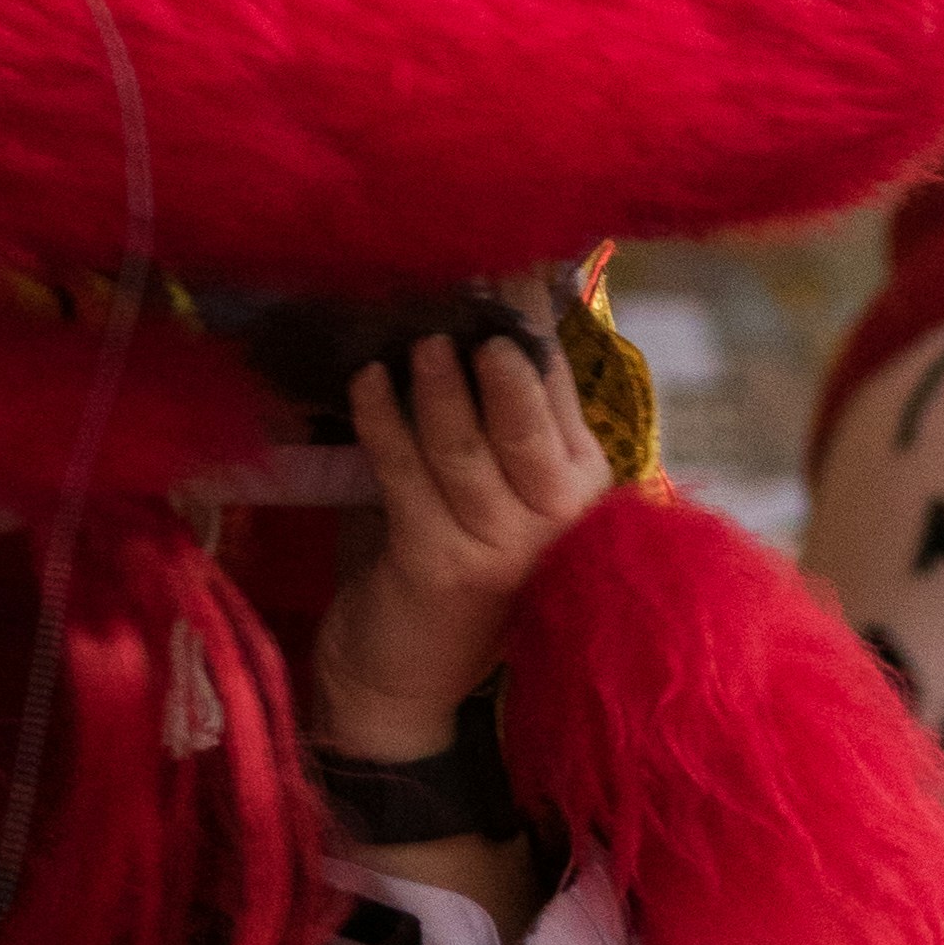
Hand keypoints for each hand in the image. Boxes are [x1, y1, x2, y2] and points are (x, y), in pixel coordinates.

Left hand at [311, 315, 611, 766]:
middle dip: (502, 358)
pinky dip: (383, 422)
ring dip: (436, 384)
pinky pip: (406, 474)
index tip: (512, 264)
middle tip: (473, 300)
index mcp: (576, 489)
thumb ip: (489, 423)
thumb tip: (461, 315)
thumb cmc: (442, 566)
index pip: (561, 393)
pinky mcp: (440, 564)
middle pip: (529, 420)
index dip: (536, 327)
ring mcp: (500, 546)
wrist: (404, 680)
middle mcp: (555, 518)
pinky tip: (367, 384)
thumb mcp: (482, 491)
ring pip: (464, 445)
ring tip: (416, 336)